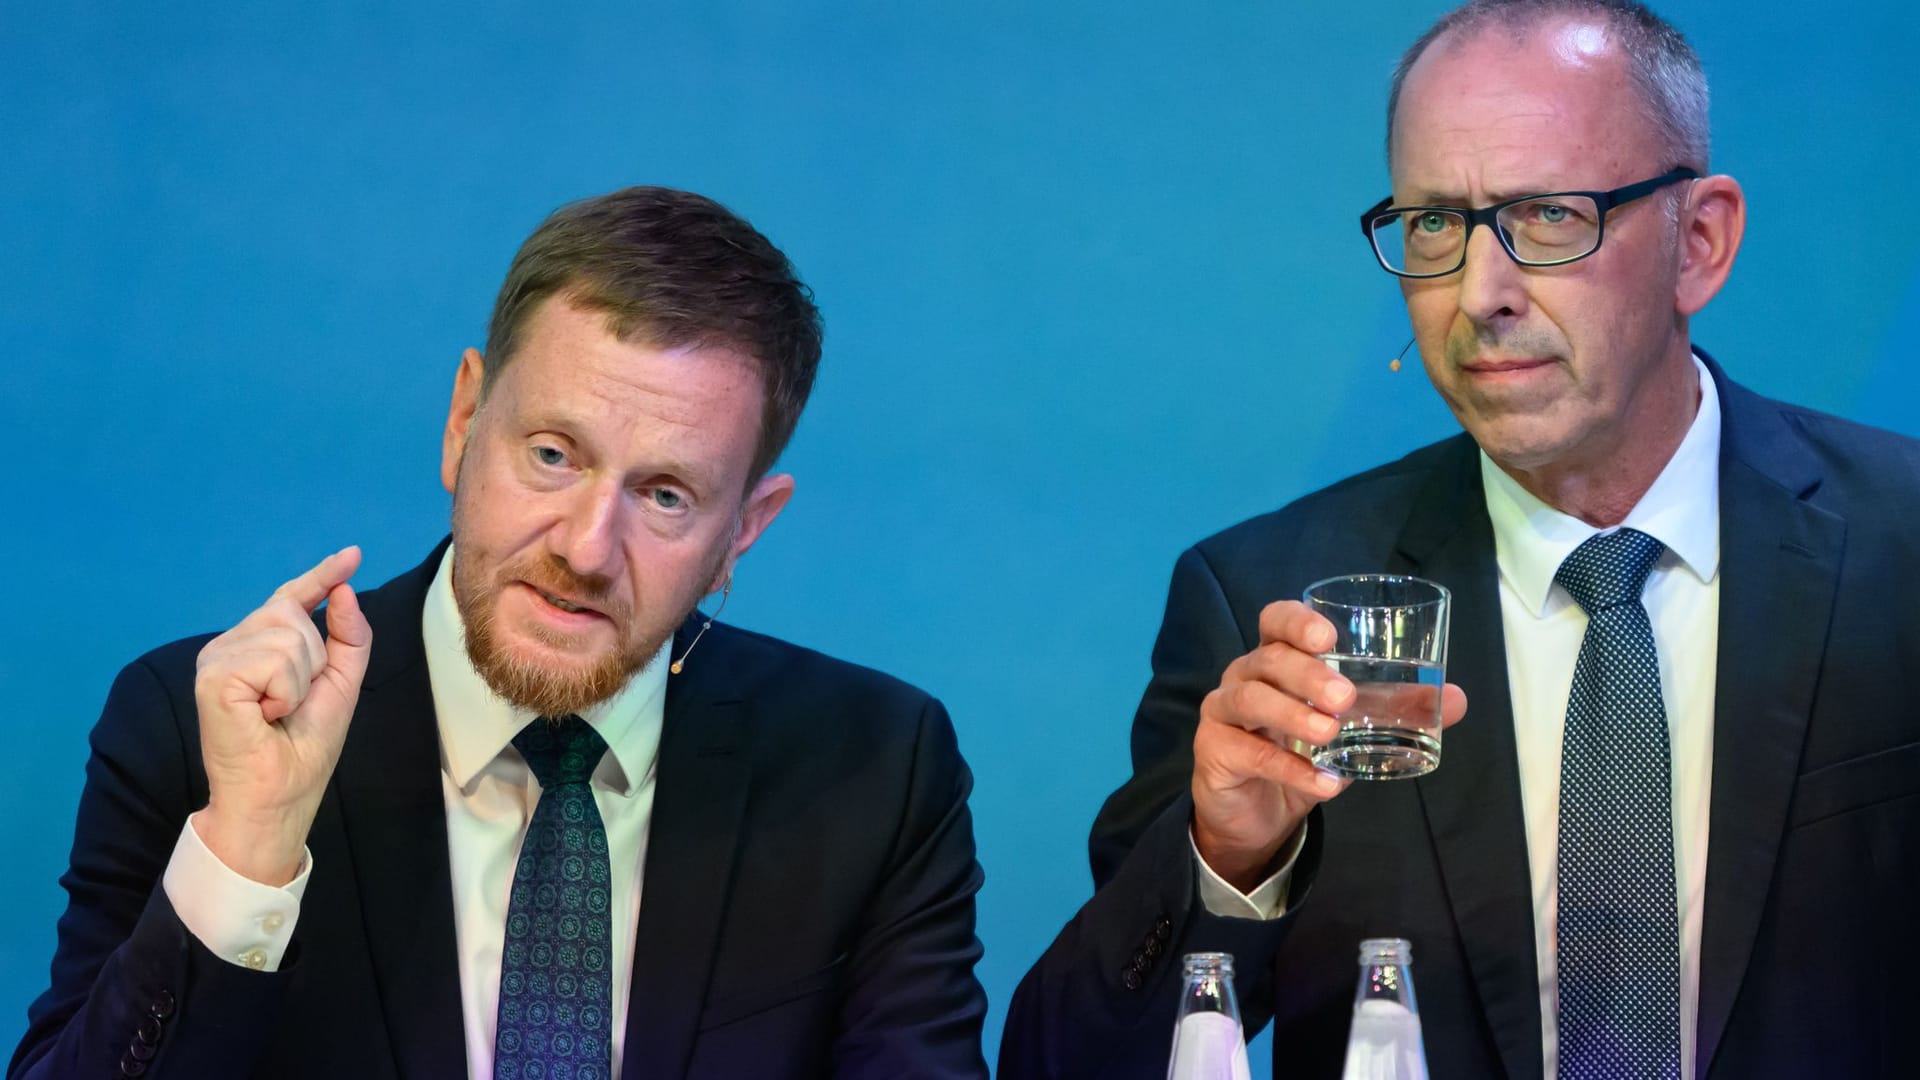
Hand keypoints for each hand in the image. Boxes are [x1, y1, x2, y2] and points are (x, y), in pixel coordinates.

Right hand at [192, 547, 371, 884]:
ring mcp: (215, 657)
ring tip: (276, 713)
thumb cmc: (301, 751)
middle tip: (289, 706)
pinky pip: (274, 659)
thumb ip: (347, 638)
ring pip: (288, 634)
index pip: (291, 600)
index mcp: (256, 648)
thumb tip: (344, 590)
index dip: (321, 575)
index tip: (352, 554)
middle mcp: (229, 645)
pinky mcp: (213, 676)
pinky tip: (265, 716)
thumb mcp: (339, 687)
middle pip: (294, 614)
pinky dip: (285, 692)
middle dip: (313, 662)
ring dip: (299, 681)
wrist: (275, 799)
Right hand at [1190, 600, 1466, 892]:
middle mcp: (1245, 676)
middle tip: (1344, 696)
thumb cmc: (1301, 755)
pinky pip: (1249, 753)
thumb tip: (1458, 698)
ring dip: (1292, 714)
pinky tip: (1323, 784)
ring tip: (1330, 734)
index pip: (1275, 620)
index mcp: (1276, 659)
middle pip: (1267, 660)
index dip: (1297, 621)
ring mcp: (1224, 712)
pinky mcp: (1215, 751)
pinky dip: (1288, 769)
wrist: (1256, 815)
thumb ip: (1397, 710)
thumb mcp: (1352, 731)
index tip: (1328, 635)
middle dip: (1306, 673)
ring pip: (1250, 698)